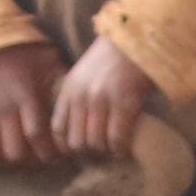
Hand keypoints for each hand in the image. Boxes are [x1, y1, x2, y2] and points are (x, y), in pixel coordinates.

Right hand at [0, 46, 66, 173]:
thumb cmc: (24, 55)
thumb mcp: (49, 63)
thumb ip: (64, 84)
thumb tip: (86, 102)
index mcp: (26, 96)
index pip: (37, 137)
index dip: (47, 154)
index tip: (54, 157)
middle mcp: (3, 107)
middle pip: (15, 153)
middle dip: (28, 163)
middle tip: (36, 161)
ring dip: (7, 163)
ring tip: (17, 160)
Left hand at [51, 35, 165, 165]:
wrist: (137, 39)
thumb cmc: (114, 58)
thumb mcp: (84, 75)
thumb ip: (78, 98)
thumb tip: (81, 130)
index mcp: (69, 90)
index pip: (58, 131)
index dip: (68, 148)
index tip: (81, 152)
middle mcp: (81, 96)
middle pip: (76, 143)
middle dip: (89, 155)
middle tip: (101, 156)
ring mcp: (102, 100)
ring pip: (96, 144)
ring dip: (106, 154)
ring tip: (114, 152)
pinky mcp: (124, 103)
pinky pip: (117, 140)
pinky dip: (121, 150)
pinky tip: (126, 148)